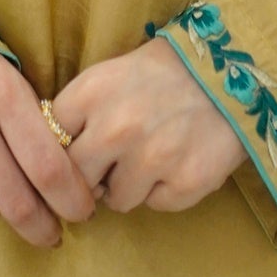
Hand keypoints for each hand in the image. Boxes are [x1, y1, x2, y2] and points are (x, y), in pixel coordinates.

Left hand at [49, 35, 248, 215]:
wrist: (228, 71)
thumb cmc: (160, 74)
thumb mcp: (108, 77)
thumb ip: (77, 115)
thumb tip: (49, 160)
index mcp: (91, 94)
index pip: (49, 144)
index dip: (62, 151)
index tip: (76, 150)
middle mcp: (116, 127)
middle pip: (76, 180)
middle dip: (91, 175)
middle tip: (114, 159)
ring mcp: (152, 158)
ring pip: (117, 200)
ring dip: (129, 184)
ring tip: (153, 152)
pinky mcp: (185, 183)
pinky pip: (155, 205)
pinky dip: (164, 189)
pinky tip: (178, 158)